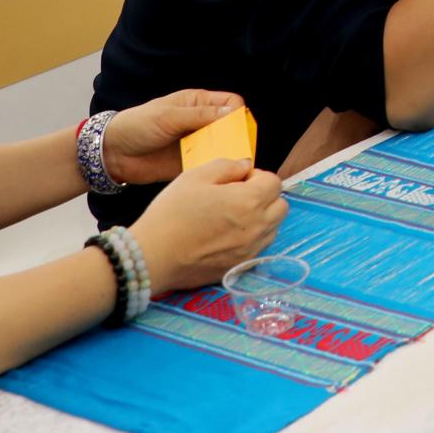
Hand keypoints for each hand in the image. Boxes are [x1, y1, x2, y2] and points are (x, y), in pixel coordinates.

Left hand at [103, 90, 251, 187]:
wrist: (112, 153)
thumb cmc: (137, 125)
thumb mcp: (169, 116)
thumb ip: (200, 115)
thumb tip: (234, 112)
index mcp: (198, 103)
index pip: (231, 102)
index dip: (238, 114)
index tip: (238, 127)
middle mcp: (200, 122)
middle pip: (231, 126)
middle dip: (236, 136)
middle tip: (235, 148)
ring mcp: (196, 144)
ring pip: (223, 147)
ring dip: (226, 153)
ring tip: (227, 162)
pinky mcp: (190, 163)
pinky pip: (209, 165)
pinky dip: (214, 168)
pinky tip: (214, 172)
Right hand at [127, 160, 287, 292]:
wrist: (152, 256)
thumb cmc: (171, 214)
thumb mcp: (195, 176)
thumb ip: (227, 166)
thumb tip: (246, 166)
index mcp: (249, 201)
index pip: (275, 182)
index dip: (257, 176)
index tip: (238, 180)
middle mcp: (257, 227)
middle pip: (281, 205)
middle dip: (265, 196)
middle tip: (238, 196)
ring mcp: (251, 250)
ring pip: (273, 228)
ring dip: (262, 217)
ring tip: (232, 216)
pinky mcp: (240, 266)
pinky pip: (259, 247)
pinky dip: (252, 237)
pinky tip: (226, 235)